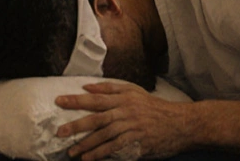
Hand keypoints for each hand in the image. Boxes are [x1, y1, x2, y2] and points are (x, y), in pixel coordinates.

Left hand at [55, 82, 191, 159]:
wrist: (180, 123)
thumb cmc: (155, 107)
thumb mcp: (134, 92)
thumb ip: (110, 88)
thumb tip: (86, 87)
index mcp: (123, 98)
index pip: (95, 99)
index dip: (76, 100)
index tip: (59, 101)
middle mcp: (126, 111)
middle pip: (96, 118)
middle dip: (76, 126)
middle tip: (59, 132)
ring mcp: (132, 128)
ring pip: (104, 136)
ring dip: (86, 144)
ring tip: (72, 152)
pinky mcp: (137, 143)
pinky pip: (116, 149)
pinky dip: (101, 154)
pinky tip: (90, 158)